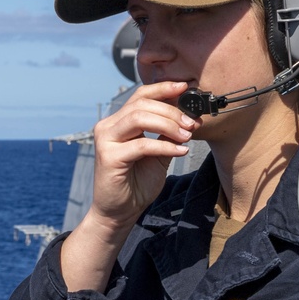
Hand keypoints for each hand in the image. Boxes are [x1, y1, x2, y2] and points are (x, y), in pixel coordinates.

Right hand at [89, 81, 198, 230]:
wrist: (120, 212)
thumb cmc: (136, 183)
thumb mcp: (157, 154)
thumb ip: (167, 135)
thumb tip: (188, 117)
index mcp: (118, 122)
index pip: (140, 96)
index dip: (162, 89)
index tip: (185, 87)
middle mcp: (108, 127)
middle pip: (141, 105)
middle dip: (171, 111)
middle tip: (192, 122)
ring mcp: (106, 141)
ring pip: (139, 118)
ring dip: (168, 124)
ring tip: (187, 134)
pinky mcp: (108, 157)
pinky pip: (141, 145)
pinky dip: (164, 146)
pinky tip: (180, 151)